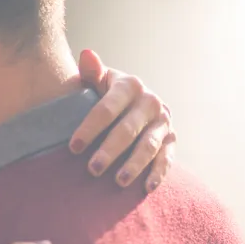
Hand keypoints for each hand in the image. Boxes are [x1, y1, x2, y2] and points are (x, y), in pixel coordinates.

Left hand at [73, 49, 175, 191]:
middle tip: (92, 170)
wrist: (131, 100)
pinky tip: (147, 188)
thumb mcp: (97, 80)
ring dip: (134, 165)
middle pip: (128, 130)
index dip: (90, 128)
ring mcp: (163, 121)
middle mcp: (150, 102)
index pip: (107, 109)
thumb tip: (86, 55)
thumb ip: (92, 72)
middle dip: (110, 150)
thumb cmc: (103, 92)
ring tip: (118, 181)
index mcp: (130, 86)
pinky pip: (167, 158)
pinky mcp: (171, 139)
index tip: (73, 147)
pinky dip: (158, 173)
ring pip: (148, 146)